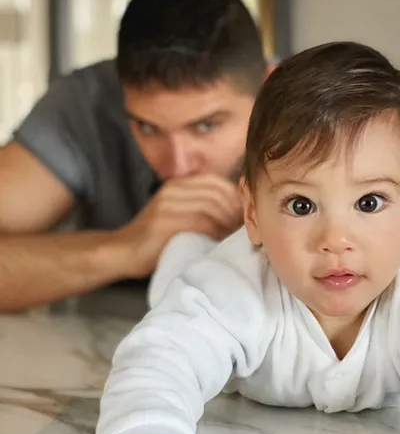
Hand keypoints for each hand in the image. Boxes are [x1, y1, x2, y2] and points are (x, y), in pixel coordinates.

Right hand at [114, 175, 243, 276]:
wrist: (122, 251)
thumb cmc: (156, 237)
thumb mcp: (177, 213)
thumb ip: (200, 207)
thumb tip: (238, 213)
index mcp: (178, 184)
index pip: (217, 182)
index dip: (235, 198)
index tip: (243, 216)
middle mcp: (173, 189)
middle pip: (217, 194)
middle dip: (235, 212)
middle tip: (243, 229)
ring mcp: (168, 204)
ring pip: (211, 207)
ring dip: (227, 223)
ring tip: (233, 237)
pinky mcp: (165, 222)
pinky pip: (201, 222)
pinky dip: (216, 232)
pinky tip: (219, 242)